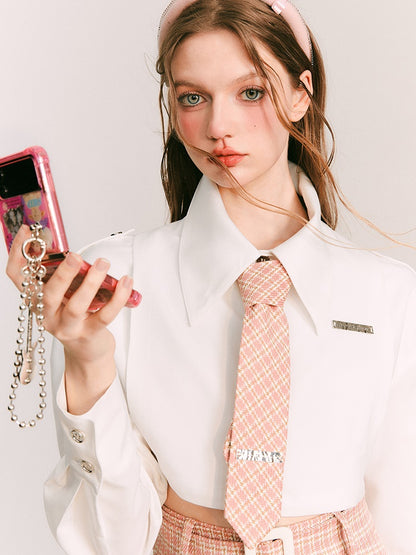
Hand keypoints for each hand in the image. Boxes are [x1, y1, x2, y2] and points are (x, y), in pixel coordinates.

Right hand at [6, 225, 133, 412]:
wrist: (87, 352)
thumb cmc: (76, 317)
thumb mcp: (63, 295)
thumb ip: (64, 276)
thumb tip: (73, 250)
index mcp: (36, 300)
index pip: (16, 276)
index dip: (18, 253)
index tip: (26, 231)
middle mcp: (47, 314)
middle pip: (48, 294)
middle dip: (62, 273)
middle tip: (75, 256)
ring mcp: (67, 327)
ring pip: (76, 305)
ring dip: (91, 282)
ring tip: (103, 263)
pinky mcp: (88, 334)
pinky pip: (104, 315)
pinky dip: (118, 297)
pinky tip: (126, 282)